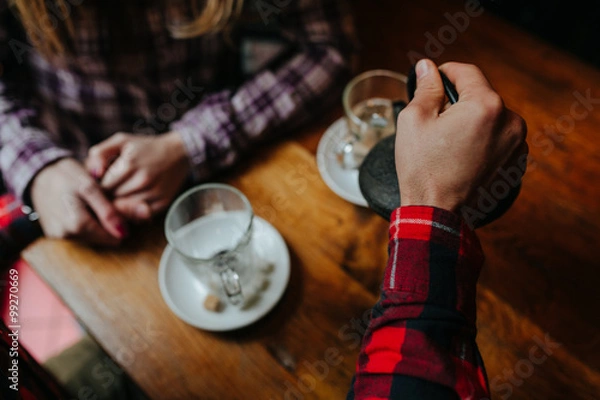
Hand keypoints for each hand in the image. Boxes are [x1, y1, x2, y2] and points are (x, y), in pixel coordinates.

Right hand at [30, 158, 126, 245]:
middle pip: (102, 239)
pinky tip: (81, 208)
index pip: (112, 238)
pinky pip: (78, 233)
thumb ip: (108, 212)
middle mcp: (67, 236)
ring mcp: (59, 236)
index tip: (118, 208)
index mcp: (78, 225)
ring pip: (91, 236)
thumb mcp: (90, 188)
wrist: (38, 174)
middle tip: (104, 202)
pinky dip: (84, 223)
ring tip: (92, 203)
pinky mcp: (54, 234)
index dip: (120, 224)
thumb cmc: (66, 176)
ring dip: (96, 223)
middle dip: (107, 224)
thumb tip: (124, 233)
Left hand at [86, 132, 189, 220]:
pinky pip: (141, 215)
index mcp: (130, 163)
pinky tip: (136, 198)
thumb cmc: (145, 147)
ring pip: (126, 209)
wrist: (179, 152)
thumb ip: (99, 153)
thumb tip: (93, 174)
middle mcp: (143, 179)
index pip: (103, 187)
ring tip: (125, 192)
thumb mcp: (121, 140)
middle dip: (111, 196)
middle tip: (114, 188)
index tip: (104, 182)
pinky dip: (135, 210)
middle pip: (114, 199)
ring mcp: (155, 192)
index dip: (101, 186)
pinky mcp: (164, 202)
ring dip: (122, 204)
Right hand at [395, 59, 527, 212]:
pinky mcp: (517, 161)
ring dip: (472, 120)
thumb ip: (426, 87)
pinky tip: (462, 155)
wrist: (437, 213)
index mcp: (486, 105)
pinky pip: (499, 137)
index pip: (467, 72)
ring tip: (448, 142)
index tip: (432, 79)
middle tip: (435, 119)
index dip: (445, 72)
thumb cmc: (422, 168)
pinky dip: (483, 139)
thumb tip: (428, 67)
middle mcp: (510, 121)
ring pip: (491, 116)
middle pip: (481, 95)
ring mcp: (517, 143)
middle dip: (458, 101)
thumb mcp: (414, 119)